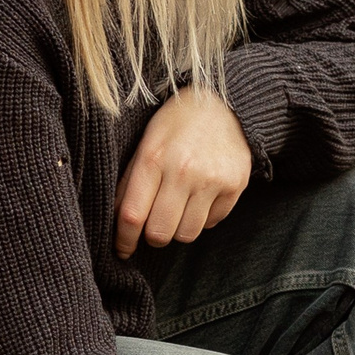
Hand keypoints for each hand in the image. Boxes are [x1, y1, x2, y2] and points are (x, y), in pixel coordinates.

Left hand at [116, 86, 251, 256]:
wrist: (224, 104)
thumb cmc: (176, 125)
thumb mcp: (145, 143)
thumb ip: (130, 182)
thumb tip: (119, 223)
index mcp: (153, 158)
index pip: (133, 216)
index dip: (124, 240)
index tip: (122, 250)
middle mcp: (184, 171)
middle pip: (160, 233)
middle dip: (153, 236)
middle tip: (154, 226)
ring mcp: (212, 180)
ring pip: (187, 234)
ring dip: (178, 229)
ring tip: (178, 210)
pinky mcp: (235, 186)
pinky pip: (211, 223)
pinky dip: (202, 218)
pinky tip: (200, 197)